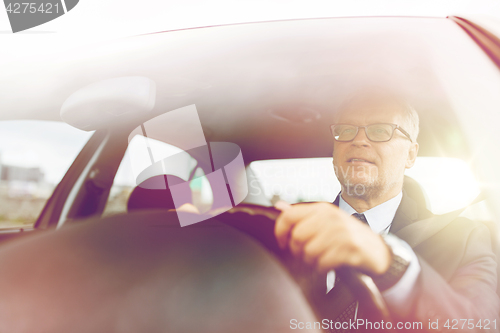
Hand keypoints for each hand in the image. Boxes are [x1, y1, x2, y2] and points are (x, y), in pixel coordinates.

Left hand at [274, 201, 390, 275]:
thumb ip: (303, 216)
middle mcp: (331, 217)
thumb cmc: (347, 237)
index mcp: (321, 209)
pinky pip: (323, 262)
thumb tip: (279, 206)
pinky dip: (323, 268)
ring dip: (311, 261)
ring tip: (320, 260)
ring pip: (309, 251)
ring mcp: (341, 232)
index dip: (280, 232)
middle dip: (298, 251)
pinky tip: (329, 266)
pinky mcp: (350, 248)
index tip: (283, 244)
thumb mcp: (326, 221)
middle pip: (297, 236)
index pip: (289, 216)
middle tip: (306, 256)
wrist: (377, 251)